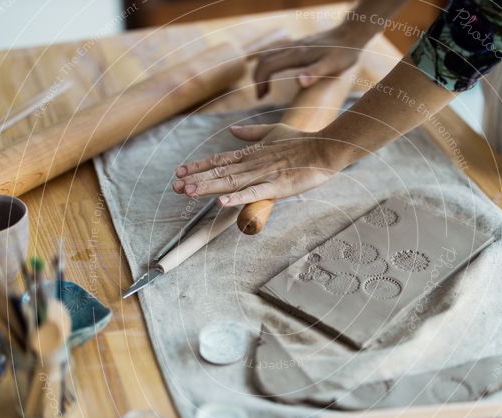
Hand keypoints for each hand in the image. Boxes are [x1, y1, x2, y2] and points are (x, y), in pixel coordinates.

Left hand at [172, 124, 346, 206]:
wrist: (327, 148)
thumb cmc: (303, 141)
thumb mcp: (275, 132)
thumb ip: (252, 133)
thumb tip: (231, 130)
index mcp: (252, 153)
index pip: (220, 160)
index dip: (199, 166)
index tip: (180, 172)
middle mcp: (253, 163)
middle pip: (220, 172)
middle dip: (196, 179)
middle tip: (175, 186)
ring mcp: (265, 175)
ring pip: (231, 182)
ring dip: (208, 187)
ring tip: (188, 192)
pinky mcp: (278, 187)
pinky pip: (255, 193)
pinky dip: (238, 198)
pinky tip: (222, 203)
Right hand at [253, 24, 369, 97]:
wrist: (352, 34)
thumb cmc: (344, 53)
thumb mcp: (332, 66)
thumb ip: (315, 74)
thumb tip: (298, 81)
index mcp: (297, 55)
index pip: (268, 66)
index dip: (260, 82)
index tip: (261, 98)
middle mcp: (292, 48)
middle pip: (264, 60)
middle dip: (258, 78)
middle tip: (261, 96)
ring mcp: (295, 45)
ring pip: (269, 54)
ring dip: (262, 70)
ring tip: (266, 88)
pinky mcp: (300, 45)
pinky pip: (277, 52)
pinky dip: (270, 63)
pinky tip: (278, 72)